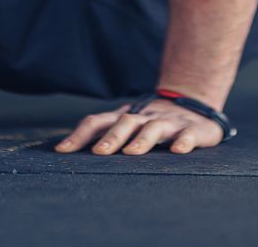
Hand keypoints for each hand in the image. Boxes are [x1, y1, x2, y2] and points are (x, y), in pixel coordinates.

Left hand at [54, 98, 223, 155]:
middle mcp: (145, 117)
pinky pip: (189, 134)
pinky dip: (183, 141)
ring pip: (154, 127)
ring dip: (142, 139)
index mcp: (126, 117)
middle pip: (125, 123)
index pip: (98, 122)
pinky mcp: (193, 129)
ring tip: (132, 152)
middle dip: (111, 138)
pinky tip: (178, 149)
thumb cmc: (154, 121)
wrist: (195, 105)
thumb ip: (105, 135)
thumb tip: (67, 151)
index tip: (62, 150)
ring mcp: (170, 122)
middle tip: (99, 153)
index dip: (80, 135)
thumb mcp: (128, 125)